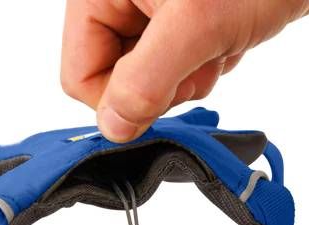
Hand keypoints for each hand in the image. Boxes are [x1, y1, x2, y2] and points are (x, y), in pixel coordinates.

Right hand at [61, 0, 308, 141]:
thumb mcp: (197, 27)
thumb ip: (146, 80)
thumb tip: (113, 127)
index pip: (80, 75)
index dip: (120, 99)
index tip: (165, 92)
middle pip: (114, 78)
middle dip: (161, 85)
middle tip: (200, 60)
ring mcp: (151, 10)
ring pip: (149, 78)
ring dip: (188, 77)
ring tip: (218, 46)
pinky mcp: (183, 19)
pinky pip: (177, 65)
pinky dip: (205, 64)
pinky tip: (228, 40)